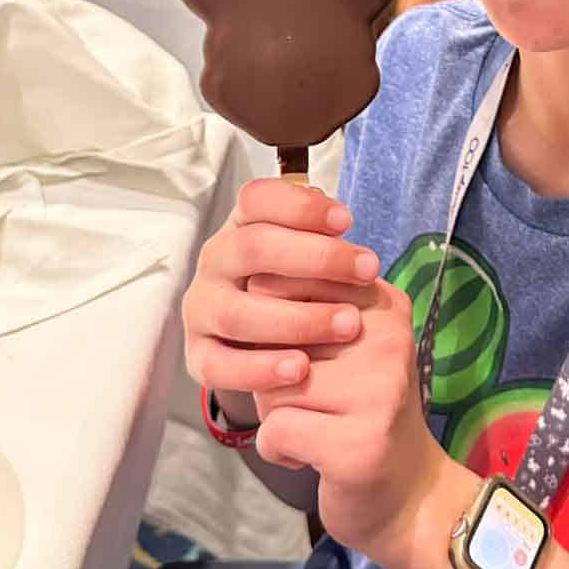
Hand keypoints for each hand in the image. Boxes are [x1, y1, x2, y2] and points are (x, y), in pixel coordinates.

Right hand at [183, 178, 374, 403]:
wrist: (257, 341)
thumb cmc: (290, 286)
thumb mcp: (303, 254)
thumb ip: (318, 235)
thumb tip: (337, 218)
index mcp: (239, 228)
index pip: (256, 200)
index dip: (301, 206)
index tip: (346, 220)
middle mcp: (216, 264)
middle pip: (253, 248)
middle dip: (317, 257)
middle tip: (368, 270)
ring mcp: (203, 310)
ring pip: (238, 312)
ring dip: (299, 318)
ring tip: (348, 325)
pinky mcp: (200, 357)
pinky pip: (221, 366)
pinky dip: (262, 368)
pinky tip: (301, 368)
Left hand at [254, 273, 479, 568]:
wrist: (408, 490)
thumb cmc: (361, 407)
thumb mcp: (343, 344)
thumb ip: (302, 309)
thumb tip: (248, 291)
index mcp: (384, 303)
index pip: (290, 283)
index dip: (276, 326)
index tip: (309, 355)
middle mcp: (389, 339)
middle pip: (275, 336)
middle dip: (275, 373)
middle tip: (316, 398)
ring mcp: (379, 391)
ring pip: (271, 386)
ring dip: (277, 412)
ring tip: (319, 424)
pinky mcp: (359, 443)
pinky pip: (275, 432)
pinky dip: (279, 449)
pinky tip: (313, 454)